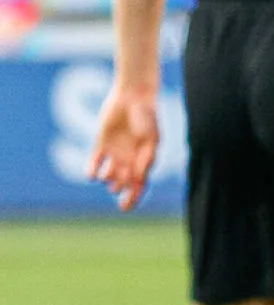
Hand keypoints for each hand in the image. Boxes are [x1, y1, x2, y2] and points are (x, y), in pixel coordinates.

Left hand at [89, 85, 160, 210]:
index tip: (125, 208)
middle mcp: (130, 159)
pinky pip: (94, 163)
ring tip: (108, 175)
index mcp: (145, 159)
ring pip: (109, 175)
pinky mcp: (101, 144)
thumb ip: (146, 157)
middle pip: (123, 183)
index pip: (139, 184)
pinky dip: (91, 171)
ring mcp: (115, 152)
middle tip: (119, 186)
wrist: (133, 96)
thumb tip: (140, 178)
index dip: (133, 197)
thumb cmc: (147, 116)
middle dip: (120, 188)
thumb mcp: (151, 138)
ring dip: (108, 179)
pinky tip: (91, 175)